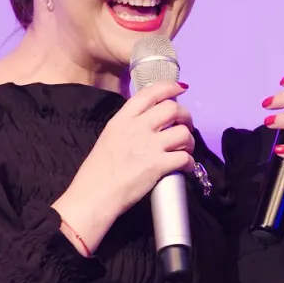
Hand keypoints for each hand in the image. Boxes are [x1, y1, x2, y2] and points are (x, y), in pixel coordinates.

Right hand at [52, 82, 194, 253]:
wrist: (94, 195)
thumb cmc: (97, 172)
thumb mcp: (108, 138)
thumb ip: (127, 128)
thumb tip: (146, 126)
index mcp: (122, 119)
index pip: (149, 93)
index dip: (169, 87)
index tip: (181, 89)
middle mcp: (137, 127)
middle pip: (172, 109)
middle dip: (185, 115)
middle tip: (186, 125)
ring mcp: (149, 145)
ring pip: (182, 132)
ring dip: (189, 140)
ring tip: (186, 148)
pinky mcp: (158, 165)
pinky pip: (185, 157)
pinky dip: (189, 162)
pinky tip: (185, 167)